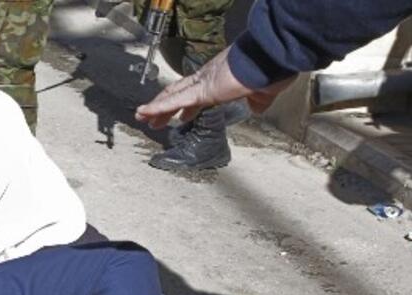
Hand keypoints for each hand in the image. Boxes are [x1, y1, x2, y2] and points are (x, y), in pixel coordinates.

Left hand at [134, 47, 294, 128]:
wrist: (271, 59)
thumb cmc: (270, 71)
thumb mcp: (265, 91)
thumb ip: (259, 100)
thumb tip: (258, 108)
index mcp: (221, 80)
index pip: (197, 93)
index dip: (185, 105)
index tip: (180, 115)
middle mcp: (208, 79)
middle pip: (179, 94)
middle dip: (164, 107)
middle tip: (151, 118)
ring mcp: (202, 83)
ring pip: (172, 96)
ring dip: (155, 108)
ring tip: (140, 116)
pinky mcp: (201, 90)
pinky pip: (174, 100)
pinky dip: (157, 107)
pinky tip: (144, 112)